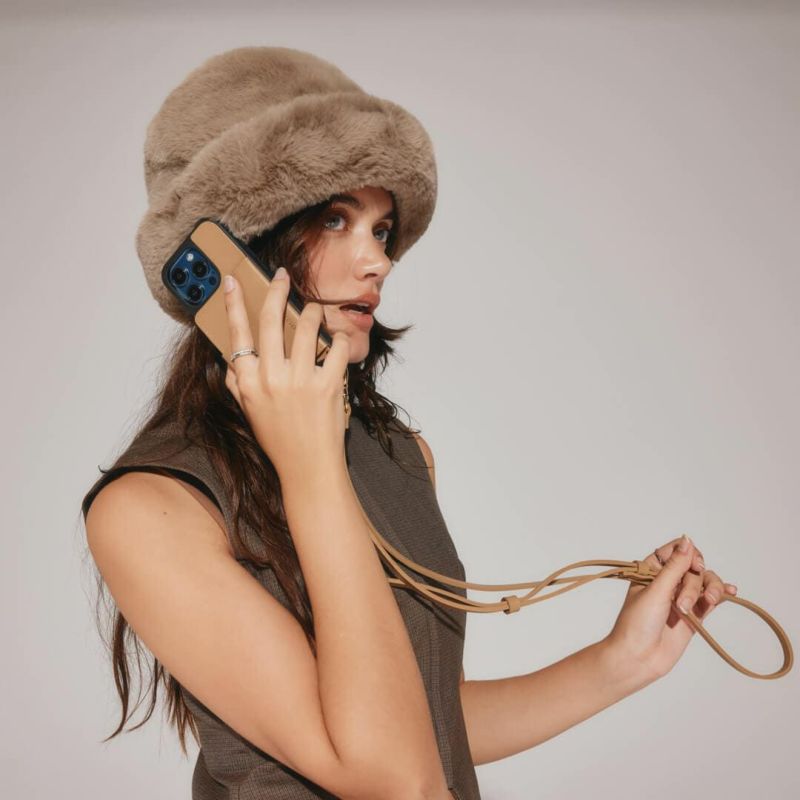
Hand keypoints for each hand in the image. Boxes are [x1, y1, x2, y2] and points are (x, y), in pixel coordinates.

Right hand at [222, 268, 350, 479]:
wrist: (308, 468)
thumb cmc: (279, 440)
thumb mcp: (249, 411)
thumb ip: (239, 383)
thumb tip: (232, 357)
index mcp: (248, 381)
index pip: (237, 333)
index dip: (234, 303)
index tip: (233, 281)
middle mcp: (271, 377)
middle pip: (272, 319)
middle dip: (278, 290)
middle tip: (284, 277)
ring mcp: (300, 380)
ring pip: (307, 326)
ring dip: (313, 312)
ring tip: (315, 310)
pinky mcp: (327, 385)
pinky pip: (336, 347)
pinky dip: (339, 340)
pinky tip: (338, 341)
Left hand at [604, 535, 738, 684]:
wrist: (639, 657)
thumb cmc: (637, 623)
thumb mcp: (656, 590)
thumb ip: (675, 567)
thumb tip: (687, 540)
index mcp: (651, 570)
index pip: (675, 551)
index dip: (688, 554)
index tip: (694, 565)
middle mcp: (667, 582)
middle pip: (693, 568)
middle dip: (693, 583)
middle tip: (683, 602)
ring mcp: (681, 598)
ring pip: (704, 582)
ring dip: (710, 590)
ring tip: (709, 603)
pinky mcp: (694, 614)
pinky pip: (710, 599)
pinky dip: (721, 594)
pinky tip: (731, 592)